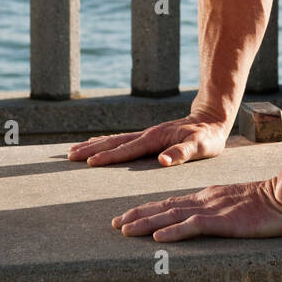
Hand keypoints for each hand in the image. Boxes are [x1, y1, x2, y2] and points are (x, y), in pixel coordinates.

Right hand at [68, 112, 229, 166]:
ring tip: (73, 151)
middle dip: (91, 150)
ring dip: (93, 146)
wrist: (212, 118)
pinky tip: (96, 144)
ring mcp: (146, 135)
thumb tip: (162, 161)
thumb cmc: (208, 136)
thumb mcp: (200, 146)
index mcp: (155, 139)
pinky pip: (121, 140)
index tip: (89, 162)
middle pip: (113, 142)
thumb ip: (181, 153)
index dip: (109, 156)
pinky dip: (105, 142)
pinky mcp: (149, 137)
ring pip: (114, 140)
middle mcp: (147, 135)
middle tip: (69, 156)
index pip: (127, 149)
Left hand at [112, 177, 281, 240]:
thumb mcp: (236, 207)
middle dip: (138, 215)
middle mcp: (204, 200)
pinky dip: (173, 231)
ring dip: (146, 223)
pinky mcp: (223, 220)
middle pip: (164, 207)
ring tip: (125, 230)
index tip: (128, 217)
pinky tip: (159, 237)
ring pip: (172, 216)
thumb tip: (202, 221)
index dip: (147, 210)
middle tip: (115, 224)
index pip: (171, 203)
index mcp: (208, 197)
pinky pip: (193, 226)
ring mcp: (212, 209)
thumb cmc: (268, 203)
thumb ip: (218, 212)